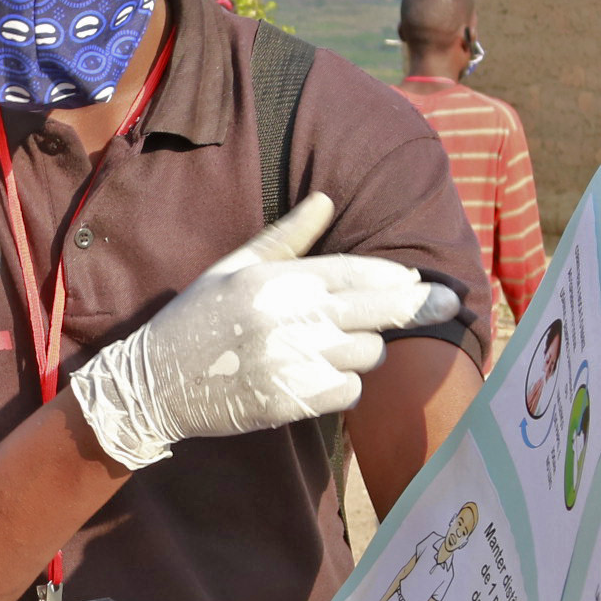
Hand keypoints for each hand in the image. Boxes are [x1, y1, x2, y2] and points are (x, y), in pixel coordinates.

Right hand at [67, 193, 462, 470]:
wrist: (154, 384)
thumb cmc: (196, 320)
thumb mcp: (234, 269)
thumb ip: (286, 238)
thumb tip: (326, 199)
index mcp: (275, 281)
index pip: (354, 274)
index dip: (394, 279)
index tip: (422, 281)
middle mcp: (287, 319)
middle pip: (377, 312)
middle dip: (414, 307)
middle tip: (446, 304)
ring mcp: (291, 362)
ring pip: (366, 354)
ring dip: (360, 350)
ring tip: (330, 346)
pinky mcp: (290, 401)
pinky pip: (348, 391)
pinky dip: (341, 385)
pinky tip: (314, 376)